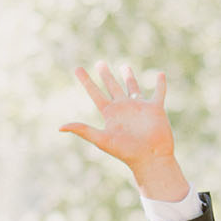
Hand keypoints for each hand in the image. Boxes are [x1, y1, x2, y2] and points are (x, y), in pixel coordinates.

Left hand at [60, 63, 187, 201]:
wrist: (149, 158)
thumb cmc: (126, 151)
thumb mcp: (102, 139)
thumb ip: (83, 130)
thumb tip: (60, 127)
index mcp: (110, 114)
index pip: (95, 93)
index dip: (86, 81)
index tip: (77, 68)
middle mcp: (123, 108)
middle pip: (112, 87)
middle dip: (106, 75)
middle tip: (100, 63)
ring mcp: (139, 107)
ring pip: (132, 87)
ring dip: (128, 77)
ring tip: (124, 66)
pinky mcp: (155, 108)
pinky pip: (159, 92)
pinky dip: (160, 84)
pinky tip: (160, 75)